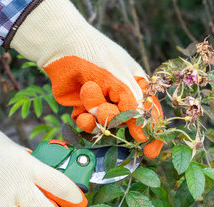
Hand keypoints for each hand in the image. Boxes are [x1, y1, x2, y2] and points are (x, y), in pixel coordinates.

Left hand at [10, 0, 163, 157]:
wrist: (61, 48)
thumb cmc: (97, 57)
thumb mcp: (121, 80)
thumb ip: (133, 108)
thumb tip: (144, 135)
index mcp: (137, 85)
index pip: (150, 114)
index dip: (152, 133)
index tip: (150, 151)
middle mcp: (121, 96)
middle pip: (126, 122)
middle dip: (114, 117)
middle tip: (103, 106)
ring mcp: (102, 103)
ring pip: (106, 124)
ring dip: (97, 114)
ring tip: (87, 93)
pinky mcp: (84, 109)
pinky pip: (89, 125)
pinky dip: (85, 121)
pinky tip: (80, 112)